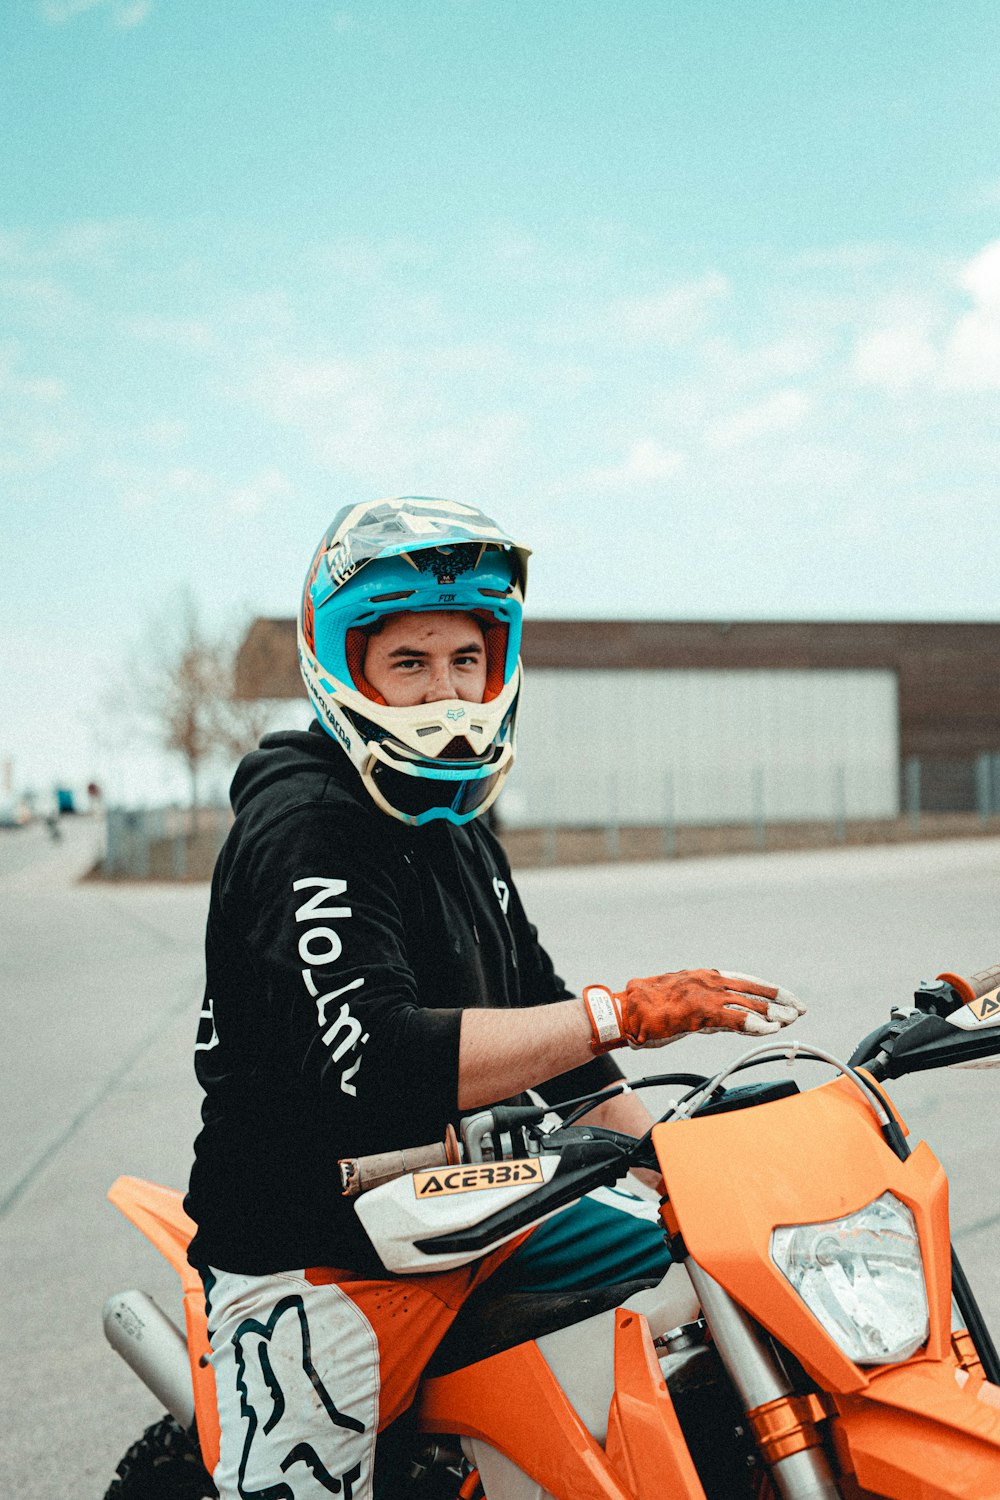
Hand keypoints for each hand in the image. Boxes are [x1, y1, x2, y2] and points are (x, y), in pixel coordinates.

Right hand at [582, 968, 805, 1052]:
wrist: (623, 1011)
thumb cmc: (648, 1010)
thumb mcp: (683, 1004)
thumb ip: (706, 1010)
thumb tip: (726, 1021)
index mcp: (705, 977)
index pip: (746, 980)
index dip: (769, 990)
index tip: (787, 998)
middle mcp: (708, 981)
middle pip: (753, 989)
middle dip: (779, 1000)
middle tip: (799, 1010)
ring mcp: (704, 995)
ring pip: (748, 1002)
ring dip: (772, 1013)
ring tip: (790, 1021)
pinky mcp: (698, 1012)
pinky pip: (733, 1018)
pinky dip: (753, 1024)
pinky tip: (768, 1029)